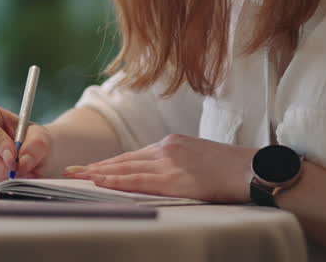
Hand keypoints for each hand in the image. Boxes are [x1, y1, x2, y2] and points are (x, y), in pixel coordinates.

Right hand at [0, 104, 52, 180]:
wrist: (31, 154)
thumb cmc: (33, 140)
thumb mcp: (40, 138)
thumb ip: (34, 146)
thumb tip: (21, 162)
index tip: (15, 155)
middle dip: (2, 165)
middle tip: (18, 168)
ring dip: (2, 175)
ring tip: (16, 169)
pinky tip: (7, 173)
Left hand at [64, 133, 253, 202]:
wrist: (252, 170)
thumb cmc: (232, 170)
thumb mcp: (200, 159)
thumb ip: (179, 164)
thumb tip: (164, 177)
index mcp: (173, 143)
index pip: (135, 155)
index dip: (111, 162)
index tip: (93, 167)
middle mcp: (167, 148)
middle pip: (125, 159)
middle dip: (98, 166)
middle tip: (73, 171)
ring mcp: (169, 161)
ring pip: (126, 168)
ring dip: (100, 174)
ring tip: (79, 177)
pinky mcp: (174, 177)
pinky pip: (138, 180)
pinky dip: (116, 180)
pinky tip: (101, 181)